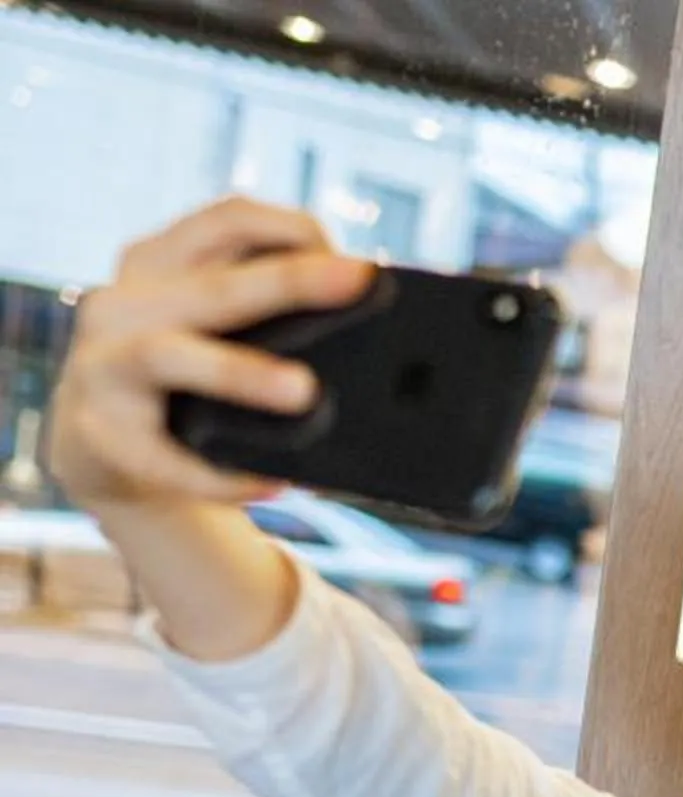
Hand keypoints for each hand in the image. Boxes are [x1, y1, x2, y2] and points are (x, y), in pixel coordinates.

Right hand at [46, 198, 375, 512]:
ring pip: (167, 355)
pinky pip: (164, 458)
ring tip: (305, 392)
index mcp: (157, 265)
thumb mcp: (205, 327)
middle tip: (358, 282)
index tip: (356, 265)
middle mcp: (121, 306)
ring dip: (239, 372)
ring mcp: (102, 368)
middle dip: (289, 282)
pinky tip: (272, 484)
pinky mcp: (100, 436)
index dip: (291, 230)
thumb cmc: (179, 381)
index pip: (226, 220)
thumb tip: (375, 350)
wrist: (101, 449)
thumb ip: (260, 316)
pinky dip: (220, 474)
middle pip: (211, 287)